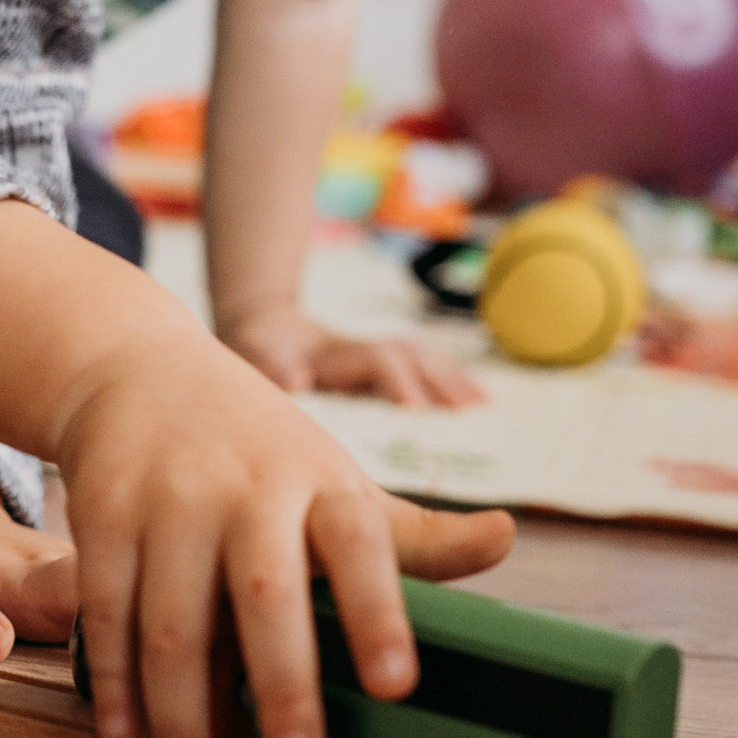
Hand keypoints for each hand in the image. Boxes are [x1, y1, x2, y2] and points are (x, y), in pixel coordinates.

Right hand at [54, 323, 512, 737]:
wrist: (140, 369)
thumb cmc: (258, 448)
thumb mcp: (337, 480)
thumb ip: (414, 533)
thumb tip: (506, 538)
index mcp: (321, 482)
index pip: (363, 544)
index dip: (380, 613)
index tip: (395, 686)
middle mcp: (248, 487)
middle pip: (266, 592)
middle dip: (282, 685)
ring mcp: (172, 498)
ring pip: (175, 618)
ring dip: (179, 714)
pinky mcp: (104, 511)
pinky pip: (108, 607)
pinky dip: (113, 677)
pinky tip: (125, 734)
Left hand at [219, 302, 485, 413]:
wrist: (264, 328)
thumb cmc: (257, 355)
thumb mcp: (253, 358)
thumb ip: (271, 368)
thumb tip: (295, 380)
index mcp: (330, 353)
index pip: (373, 360)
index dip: (396, 379)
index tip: (415, 406)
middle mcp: (357, 351)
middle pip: (406, 357)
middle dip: (438, 381)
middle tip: (470, 409)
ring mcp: (371, 356)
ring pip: (419, 359)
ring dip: (451, 379)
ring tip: (483, 406)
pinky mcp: (380, 365)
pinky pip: (422, 367)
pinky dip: (451, 380)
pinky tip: (480, 400)